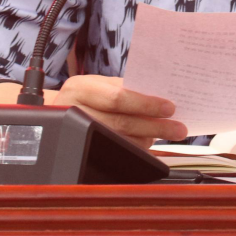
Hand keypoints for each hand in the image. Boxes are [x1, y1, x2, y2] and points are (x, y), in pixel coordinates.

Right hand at [53, 75, 186, 149]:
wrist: (57, 109)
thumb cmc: (86, 94)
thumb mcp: (99, 84)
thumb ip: (124, 88)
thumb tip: (161, 96)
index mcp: (81, 88)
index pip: (118, 98)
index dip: (146, 104)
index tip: (169, 107)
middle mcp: (75, 110)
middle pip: (121, 122)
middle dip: (154, 126)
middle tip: (178, 129)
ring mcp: (76, 133)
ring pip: (119, 140)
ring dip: (147, 138)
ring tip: (166, 134)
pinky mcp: (82, 149)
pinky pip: (114, 151)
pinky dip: (135, 147)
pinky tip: (148, 143)